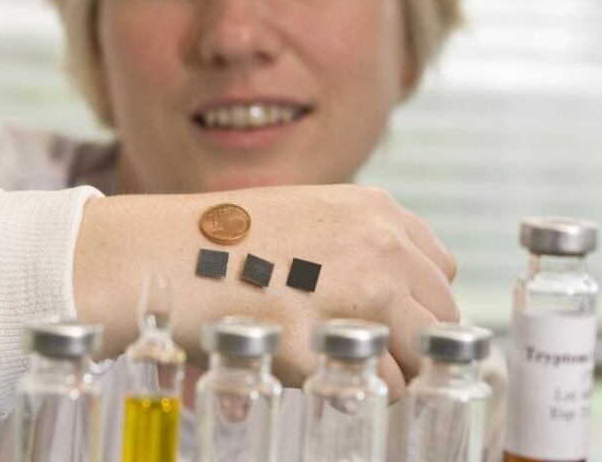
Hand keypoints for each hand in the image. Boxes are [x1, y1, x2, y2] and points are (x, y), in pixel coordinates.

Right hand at [74, 184, 457, 399]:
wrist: (160, 255)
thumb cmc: (227, 240)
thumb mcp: (310, 215)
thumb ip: (362, 242)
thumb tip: (401, 294)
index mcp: (376, 211)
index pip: (441, 272)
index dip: (417, 301)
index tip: (389, 319)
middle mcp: (378, 247)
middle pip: (441, 316)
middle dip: (412, 342)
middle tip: (368, 353)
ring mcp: (354, 293)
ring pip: (422, 356)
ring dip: (392, 370)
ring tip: (342, 365)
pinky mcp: (322, 341)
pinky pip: (380, 385)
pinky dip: (356, 390)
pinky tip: (317, 372)